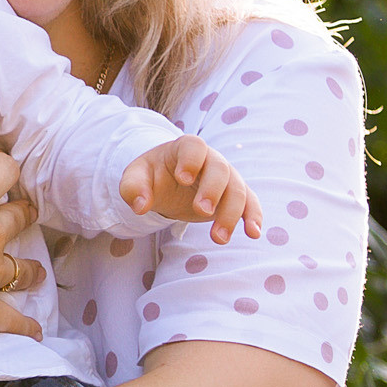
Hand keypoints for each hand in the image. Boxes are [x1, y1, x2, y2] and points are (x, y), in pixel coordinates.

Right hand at [0, 64, 44, 338]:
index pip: (6, 170)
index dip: (4, 165)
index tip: (0, 165)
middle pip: (21, 216)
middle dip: (22, 211)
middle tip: (20, 211)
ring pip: (22, 267)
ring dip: (28, 266)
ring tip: (32, 268)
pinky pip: (11, 318)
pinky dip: (24, 325)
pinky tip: (33, 331)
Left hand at [119, 135, 264, 242]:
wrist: (170, 182)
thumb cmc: (153, 175)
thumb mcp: (136, 177)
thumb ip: (133, 187)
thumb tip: (140, 206)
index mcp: (186, 149)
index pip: (194, 147)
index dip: (191, 160)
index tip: (182, 179)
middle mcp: (211, 160)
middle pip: (220, 170)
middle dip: (213, 190)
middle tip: (201, 211)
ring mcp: (227, 177)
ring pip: (237, 191)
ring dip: (231, 214)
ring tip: (218, 239)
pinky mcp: (235, 195)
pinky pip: (250, 202)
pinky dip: (253, 216)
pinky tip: (253, 233)